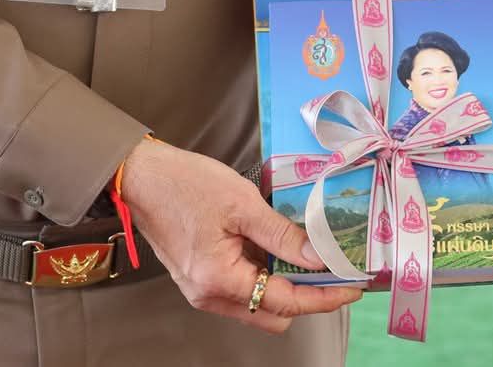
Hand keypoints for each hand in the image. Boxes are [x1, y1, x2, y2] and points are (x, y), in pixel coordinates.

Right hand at [118, 139, 361, 332]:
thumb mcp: (243, 203)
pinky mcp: (198, 277)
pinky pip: (241, 288)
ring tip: (309, 255)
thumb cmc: (185, 184)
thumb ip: (283, 235)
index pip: (285, 302)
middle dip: (307, 297)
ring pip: (257, 304)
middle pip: (273, 314)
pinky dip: (264, 275)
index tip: (352, 285)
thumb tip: (319, 259)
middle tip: (333, 269)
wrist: (140, 177)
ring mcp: (201, 289)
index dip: (324, 296)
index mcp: (220, 280)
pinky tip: (278, 249)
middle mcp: (209, 295)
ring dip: (285, 286)